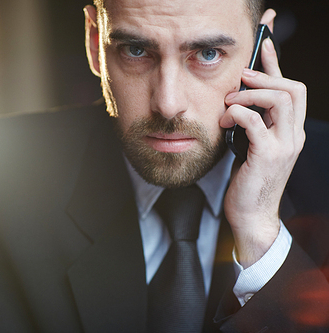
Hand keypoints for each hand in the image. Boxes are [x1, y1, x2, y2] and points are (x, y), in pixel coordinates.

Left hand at [219, 36, 306, 267]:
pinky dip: (238, 114)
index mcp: (290, 131)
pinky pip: (256, 122)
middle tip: (240, 80)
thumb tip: (236, 101)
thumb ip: (252, 124)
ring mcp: (284, 145)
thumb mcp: (251, 146)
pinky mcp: (267, 156)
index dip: (277, 64)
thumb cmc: (248, 181)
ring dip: (250, 94)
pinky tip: (225, 121)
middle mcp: (293, 135)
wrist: (252, 214)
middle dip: (266, 76)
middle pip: (294, 89)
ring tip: (229, 103)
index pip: (292, 89)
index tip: (264, 43)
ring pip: (280, 100)